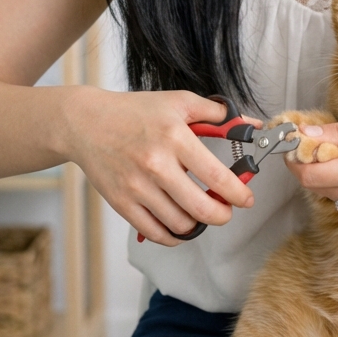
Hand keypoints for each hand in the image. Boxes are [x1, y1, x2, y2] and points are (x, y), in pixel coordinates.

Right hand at [65, 88, 259, 245]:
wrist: (87, 123)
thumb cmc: (135, 112)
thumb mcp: (179, 102)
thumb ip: (218, 113)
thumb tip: (250, 124)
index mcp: (175, 138)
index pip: (217, 177)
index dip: (238, 194)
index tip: (246, 199)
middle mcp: (156, 165)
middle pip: (202, 209)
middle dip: (222, 216)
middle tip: (225, 211)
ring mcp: (137, 187)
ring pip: (181, 224)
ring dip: (197, 224)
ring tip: (199, 212)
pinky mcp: (122, 203)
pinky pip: (156, 232)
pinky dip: (173, 235)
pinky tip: (179, 224)